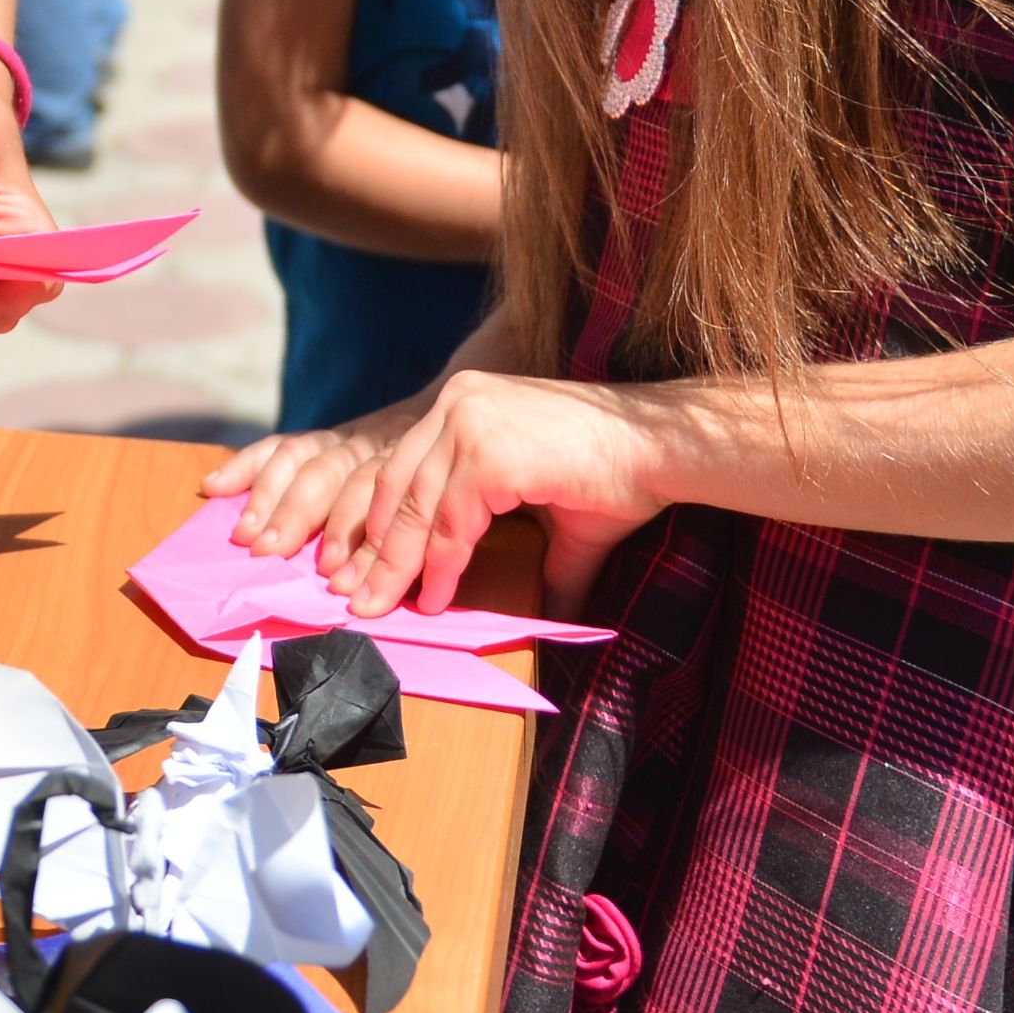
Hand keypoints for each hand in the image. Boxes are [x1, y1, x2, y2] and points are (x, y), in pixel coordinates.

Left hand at [201, 369, 671, 617]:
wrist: (663, 448)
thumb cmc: (615, 474)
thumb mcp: (540, 508)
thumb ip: (506, 542)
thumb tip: (523, 609)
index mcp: (461, 406)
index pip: (400, 469)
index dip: (372, 523)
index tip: (356, 568)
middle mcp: (456, 403)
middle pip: (394, 489)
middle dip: (368, 550)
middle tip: (350, 597)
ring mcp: (469, 423)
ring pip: (415, 510)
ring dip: (393, 567)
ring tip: (376, 608)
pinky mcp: (489, 453)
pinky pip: (451, 524)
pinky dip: (440, 566)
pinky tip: (436, 599)